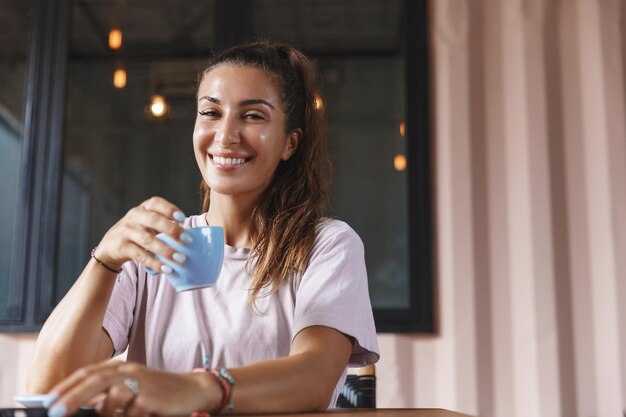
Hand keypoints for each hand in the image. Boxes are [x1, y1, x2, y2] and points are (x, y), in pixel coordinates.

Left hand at [45, 361, 219, 416]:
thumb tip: (76, 407)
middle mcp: (130, 371)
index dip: (67, 385)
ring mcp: (142, 384)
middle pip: (95, 381)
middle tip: (54, 412)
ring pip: (112, 399)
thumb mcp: (131, 388)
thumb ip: (108, 394)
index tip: (47, 400)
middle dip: (72, 397)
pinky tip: (137, 416)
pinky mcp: (152, 399)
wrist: (192, 391)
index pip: (88, 372)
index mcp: (121, 367)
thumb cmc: (158, 393)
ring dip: (107, 413)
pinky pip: (131, 413)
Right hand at [94, 196, 191, 273]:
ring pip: (147, 240)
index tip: (183, 218)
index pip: (156, 203)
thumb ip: (164, 225)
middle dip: (172, 230)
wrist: (109, 247)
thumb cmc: (137, 233)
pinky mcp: (121, 247)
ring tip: (181, 259)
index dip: (169, 209)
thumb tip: (190, 235)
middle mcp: (133, 217)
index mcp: (143, 209)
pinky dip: (155, 263)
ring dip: (166, 250)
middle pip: (153, 220)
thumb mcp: (147, 224)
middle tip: (188, 241)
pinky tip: (167, 269)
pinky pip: (140, 256)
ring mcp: (125, 231)